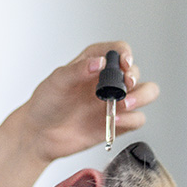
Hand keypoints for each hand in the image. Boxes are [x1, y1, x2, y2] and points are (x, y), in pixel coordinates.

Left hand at [14, 41, 159, 164]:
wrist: (40, 135)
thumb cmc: (46, 105)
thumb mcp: (57, 81)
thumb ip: (78, 70)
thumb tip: (98, 62)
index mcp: (94, 63)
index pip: (119, 50)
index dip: (125, 55)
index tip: (122, 63)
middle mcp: (108, 81)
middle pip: (136, 72)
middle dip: (134, 78)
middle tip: (125, 85)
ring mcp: (115, 103)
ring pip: (145, 94)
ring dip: (141, 97)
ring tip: (124, 104)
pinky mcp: (119, 123)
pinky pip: (137, 119)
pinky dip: (131, 119)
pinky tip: (116, 120)